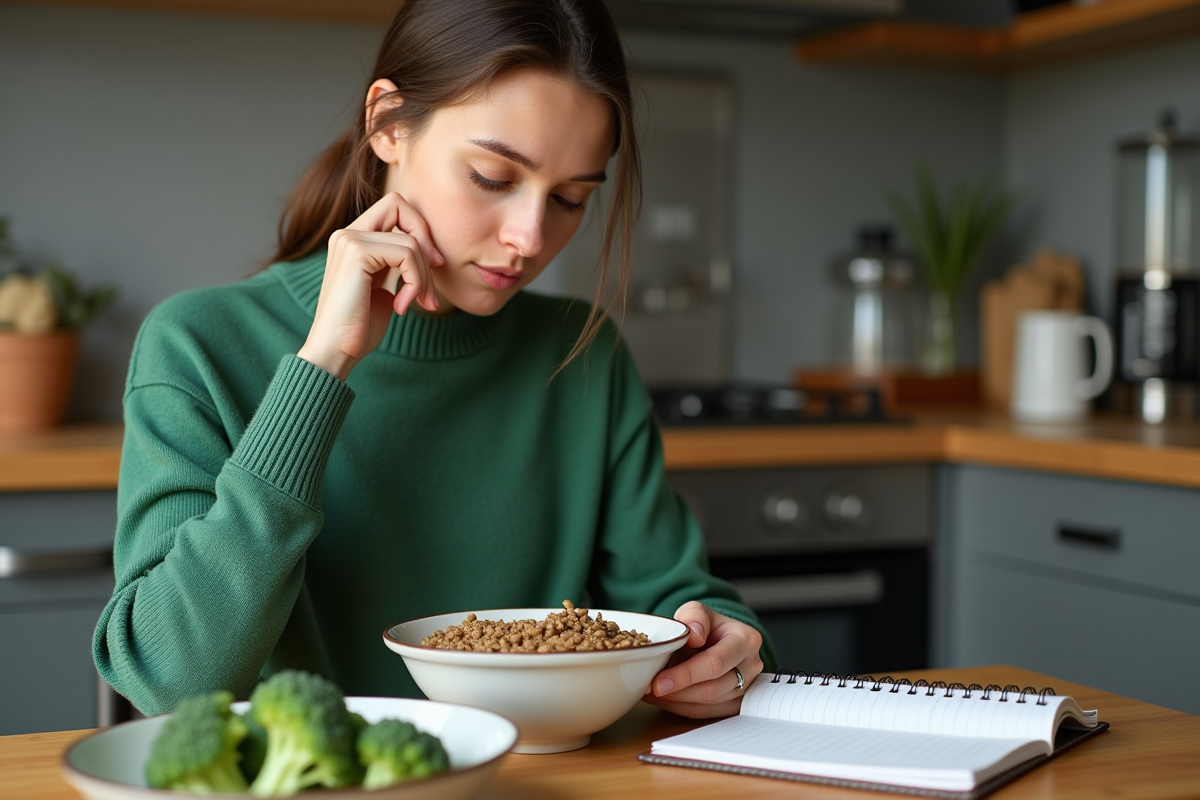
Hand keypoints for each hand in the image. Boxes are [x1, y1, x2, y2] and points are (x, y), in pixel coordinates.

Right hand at [297, 192, 444, 380]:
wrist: (335, 352)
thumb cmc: (359, 328)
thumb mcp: (383, 289)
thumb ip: (397, 265)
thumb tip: (431, 254)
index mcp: (353, 239)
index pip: (395, 208)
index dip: (419, 230)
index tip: (433, 266)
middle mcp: (347, 233)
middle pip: (400, 205)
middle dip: (426, 240)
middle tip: (430, 281)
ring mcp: (349, 240)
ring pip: (410, 240)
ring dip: (425, 276)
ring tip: (420, 303)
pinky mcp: (356, 253)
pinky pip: (406, 254)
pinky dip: (415, 282)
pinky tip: (402, 306)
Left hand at [642, 601, 763, 718]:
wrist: (715, 638)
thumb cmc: (705, 625)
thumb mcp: (696, 611)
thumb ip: (694, 616)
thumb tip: (695, 635)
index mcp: (745, 640)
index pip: (715, 663)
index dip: (686, 675)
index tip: (659, 682)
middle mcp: (751, 666)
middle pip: (713, 689)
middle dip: (678, 692)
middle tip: (650, 690)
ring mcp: (746, 688)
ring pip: (709, 705)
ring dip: (676, 702)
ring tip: (651, 692)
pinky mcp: (736, 704)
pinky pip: (707, 713)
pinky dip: (681, 709)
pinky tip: (664, 698)